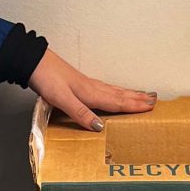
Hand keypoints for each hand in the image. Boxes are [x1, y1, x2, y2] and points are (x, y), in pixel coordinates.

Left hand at [28, 48, 156, 130]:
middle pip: (120, 94)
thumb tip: (100, 127)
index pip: (117, 101)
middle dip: (137, 98)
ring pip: (114, 90)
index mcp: (91, 93)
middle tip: (154, 100)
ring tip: (142, 94)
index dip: (134, 105)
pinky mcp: (80, 83)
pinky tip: (113, 92)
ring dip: (129, 93)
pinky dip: (116, 91)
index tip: (151, 106)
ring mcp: (87, 84)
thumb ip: (81, 113)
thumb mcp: (62, 99)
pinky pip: (105, 89)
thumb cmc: (48, 80)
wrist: (35, 63)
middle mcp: (92, 88)